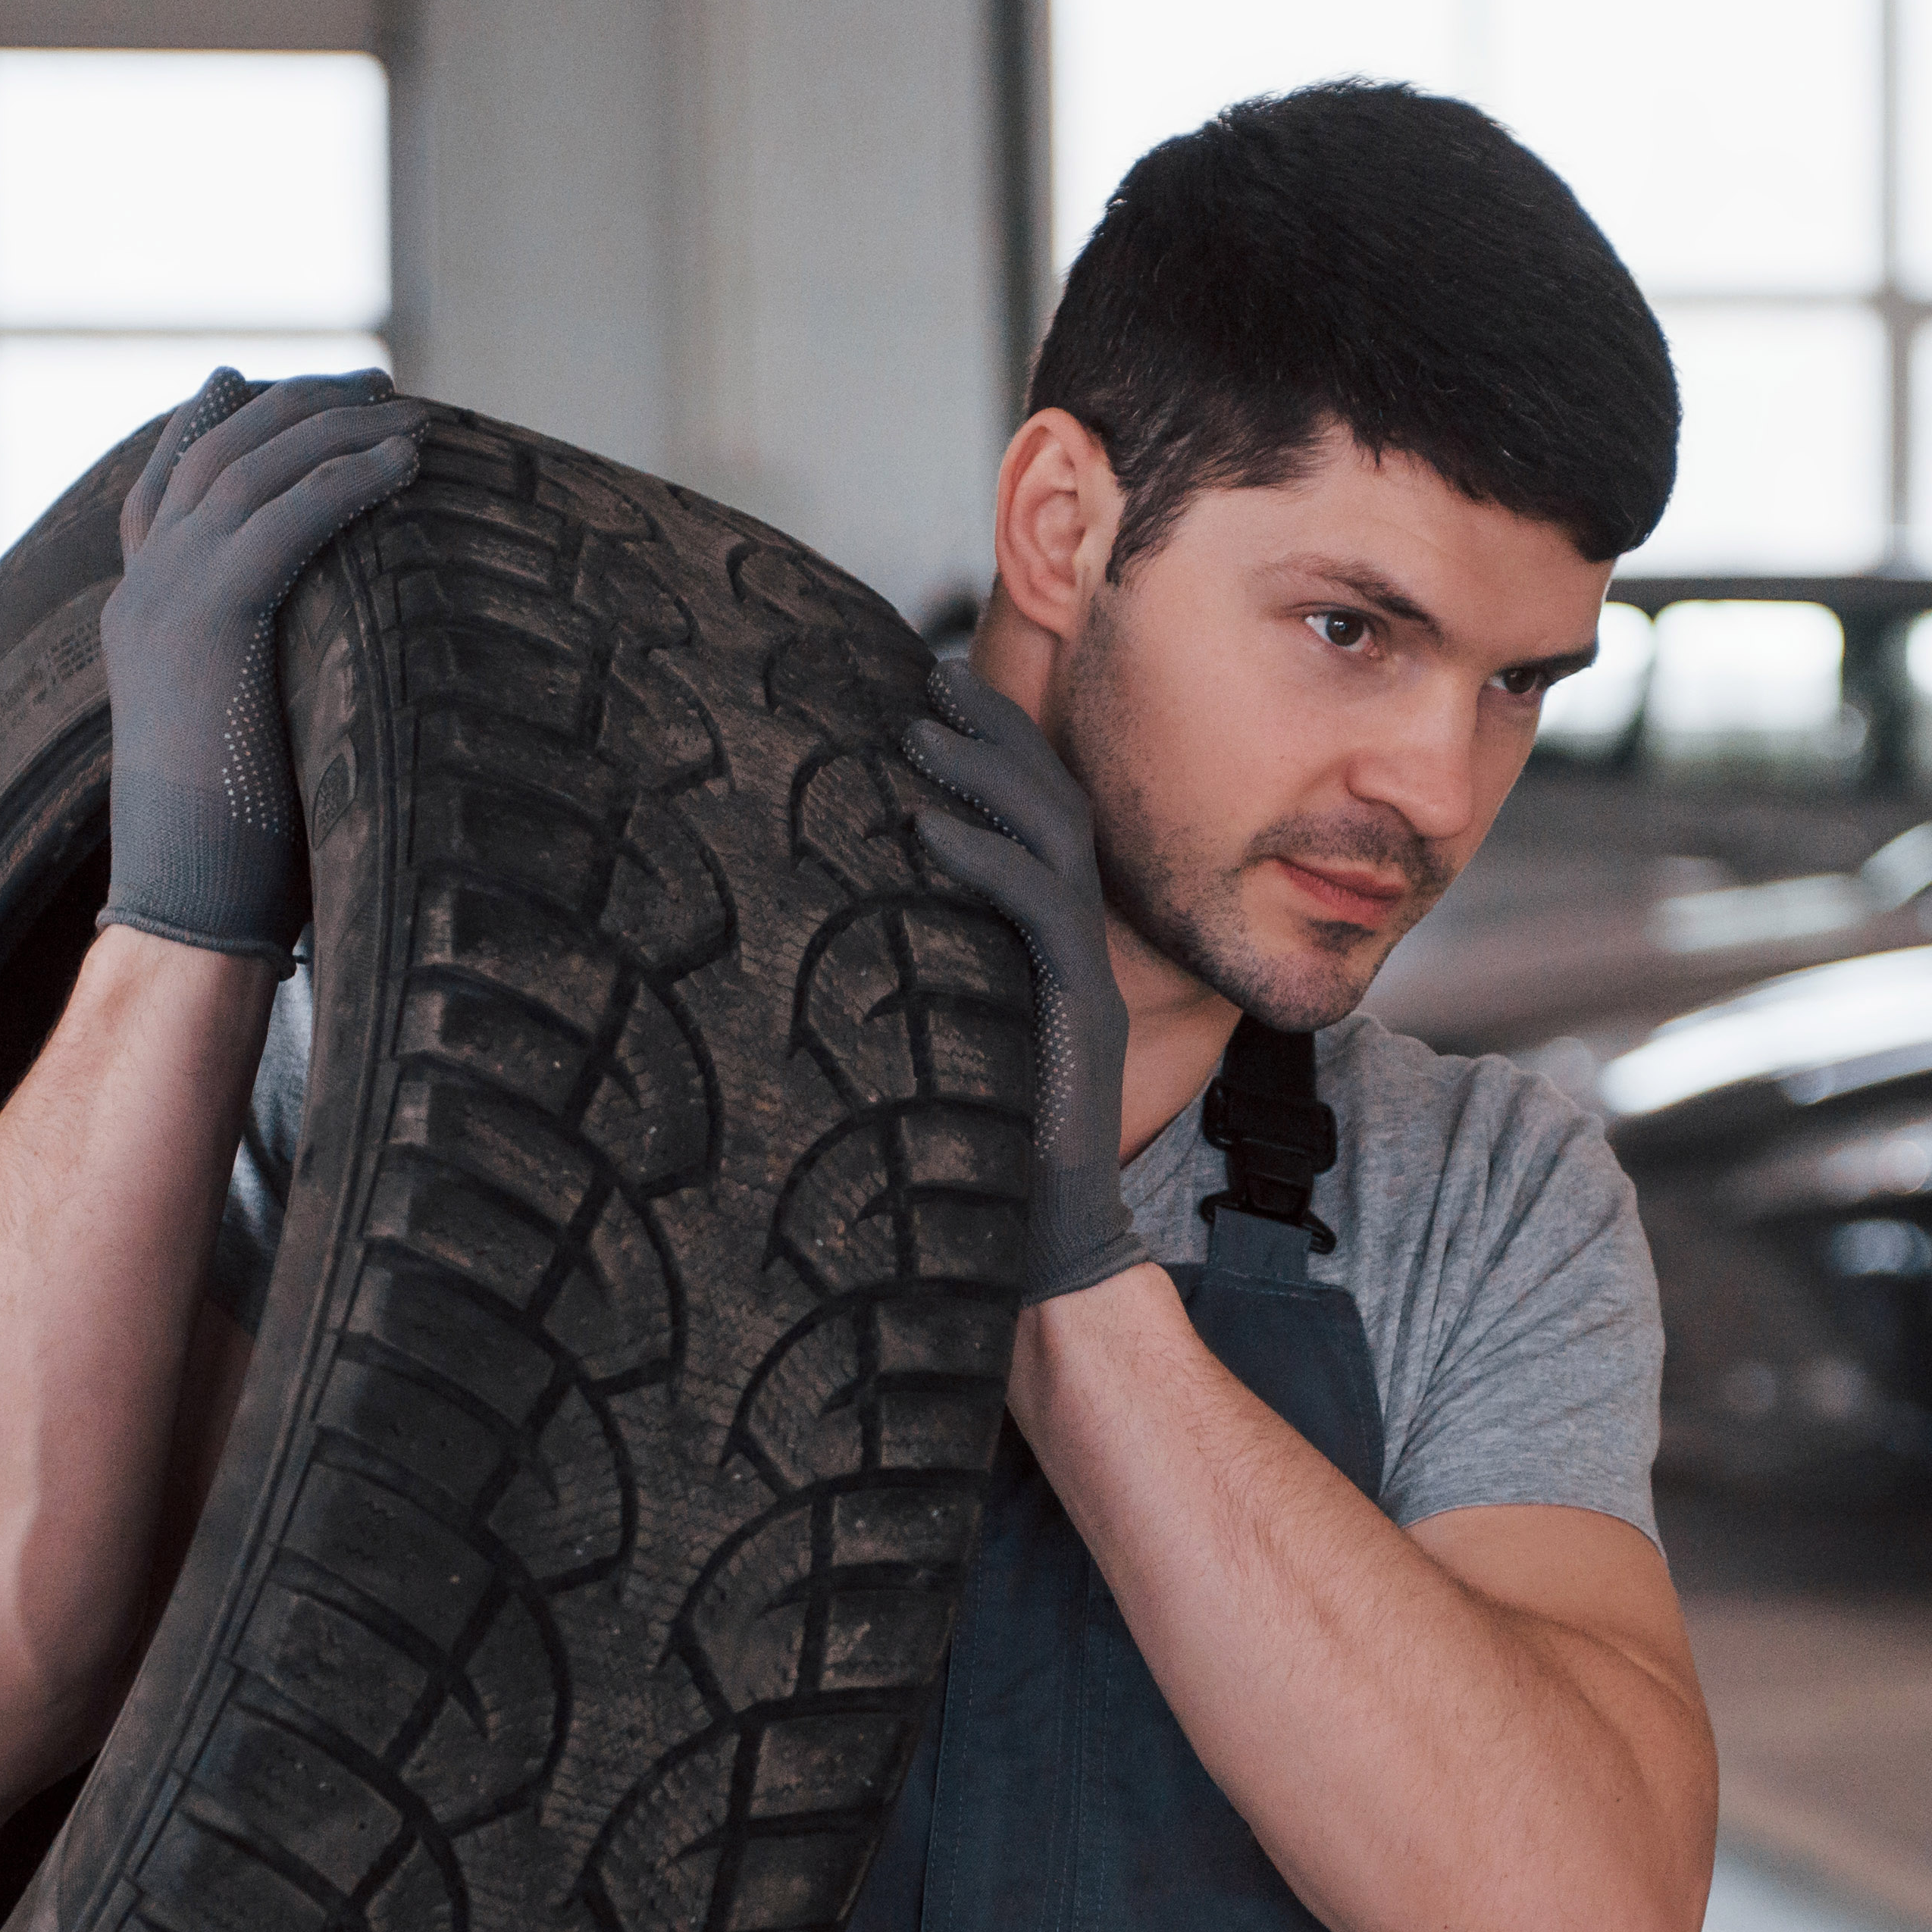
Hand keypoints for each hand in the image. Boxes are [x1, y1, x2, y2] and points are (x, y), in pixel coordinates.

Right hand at [98, 367, 426, 963]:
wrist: (186, 905)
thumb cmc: (235, 856)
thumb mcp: (242, 738)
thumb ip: (260, 679)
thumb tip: (334, 674)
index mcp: (137, 617)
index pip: (160, 490)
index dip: (200, 425)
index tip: (239, 378)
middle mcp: (141, 593)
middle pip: (212, 455)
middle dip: (292, 406)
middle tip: (369, 381)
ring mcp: (164, 600)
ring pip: (252, 472)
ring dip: (336, 431)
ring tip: (407, 413)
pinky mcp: (207, 623)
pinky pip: (287, 521)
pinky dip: (348, 481)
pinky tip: (404, 465)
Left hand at [904, 659, 1150, 1304]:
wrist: (1048, 1249)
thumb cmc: (977, 1153)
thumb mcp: (945, 1037)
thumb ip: (925, 971)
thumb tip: (842, 917)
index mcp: (1056, 949)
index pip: (1039, 822)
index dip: (998, 751)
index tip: (935, 697)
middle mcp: (1083, 951)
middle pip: (1055, 807)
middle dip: (996, 735)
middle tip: (930, 682)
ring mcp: (1089, 979)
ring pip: (1054, 842)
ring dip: (985, 775)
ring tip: (919, 729)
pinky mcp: (1082, 1015)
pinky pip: (1038, 913)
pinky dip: (982, 859)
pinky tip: (920, 828)